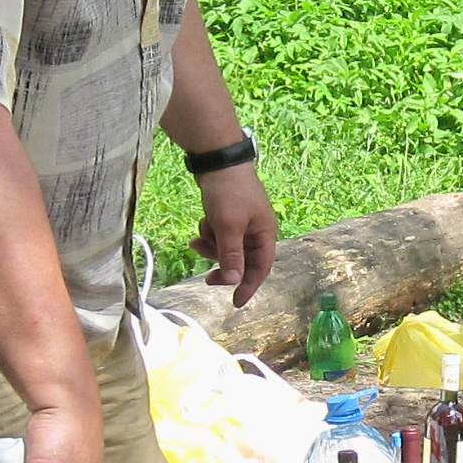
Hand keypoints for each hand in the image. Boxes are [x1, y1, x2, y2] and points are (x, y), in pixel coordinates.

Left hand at [189, 165, 278, 305]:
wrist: (217, 158)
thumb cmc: (229, 191)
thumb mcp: (229, 226)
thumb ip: (231, 256)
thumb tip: (233, 282)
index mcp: (265, 233)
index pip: (261, 268)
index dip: (249, 286)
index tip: (235, 303)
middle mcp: (257, 230)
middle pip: (241, 261)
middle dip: (222, 265)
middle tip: (206, 278)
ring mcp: (242, 222)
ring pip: (226, 248)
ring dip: (211, 247)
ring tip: (196, 238)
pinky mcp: (228, 215)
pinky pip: (218, 234)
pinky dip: (209, 232)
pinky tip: (202, 221)